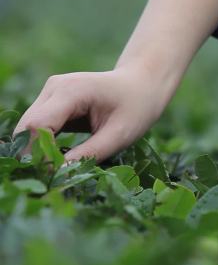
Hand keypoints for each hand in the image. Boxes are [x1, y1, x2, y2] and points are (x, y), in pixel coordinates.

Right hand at [13, 68, 171, 162]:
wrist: (143, 85)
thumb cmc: (137, 108)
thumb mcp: (119, 135)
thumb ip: (89, 154)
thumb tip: (59, 175)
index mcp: (72, 90)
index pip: (37, 126)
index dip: (39, 154)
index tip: (52, 176)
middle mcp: (54, 88)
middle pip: (27, 128)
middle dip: (34, 155)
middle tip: (51, 179)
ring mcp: (50, 93)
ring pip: (28, 129)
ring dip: (37, 152)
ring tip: (56, 171)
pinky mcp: (51, 102)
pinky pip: (37, 128)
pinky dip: (43, 145)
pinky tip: (59, 160)